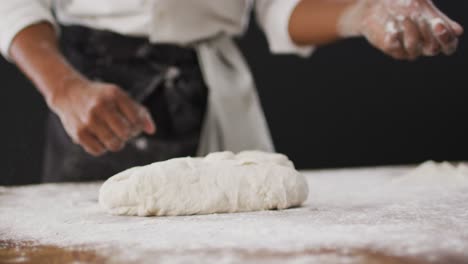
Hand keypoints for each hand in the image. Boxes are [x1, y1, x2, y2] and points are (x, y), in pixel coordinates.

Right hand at [49, 77, 155, 155]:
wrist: (68, 93)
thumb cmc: (101, 97)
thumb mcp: (120, 97)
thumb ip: (139, 112)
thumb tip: (152, 130)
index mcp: (115, 95)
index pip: (137, 119)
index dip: (138, 126)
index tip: (133, 124)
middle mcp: (101, 106)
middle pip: (126, 133)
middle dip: (128, 135)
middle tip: (123, 131)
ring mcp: (89, 120)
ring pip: (115, 145)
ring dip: (117, 143)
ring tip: (112, 135)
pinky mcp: (78, 133)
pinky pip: (99, 151)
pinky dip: (103, 148)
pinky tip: (100, 138)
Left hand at [339, 0, 463, 59]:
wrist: (377, 4)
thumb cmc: (403, 2)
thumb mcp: (422, 5)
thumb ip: (437, 17)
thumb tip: (458, 31)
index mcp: (436, 34)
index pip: (448, 46)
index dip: (446, 39)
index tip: (437, 24)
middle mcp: (424, 45)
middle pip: (433, 49)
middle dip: (427, 34)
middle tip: (418, 16)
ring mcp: (408, 49)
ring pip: (414, 49)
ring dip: (409, 32)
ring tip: (403, 17)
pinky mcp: (392, 50)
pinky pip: (395, 49)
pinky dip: (394, 36)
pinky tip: (390, 27)